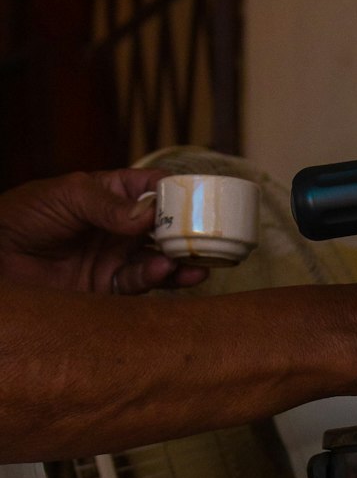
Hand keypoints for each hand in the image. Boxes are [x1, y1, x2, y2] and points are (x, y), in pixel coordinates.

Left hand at [0, 169, 208, 294]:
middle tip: (211, 238)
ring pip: (159, 258)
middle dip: (190, 233)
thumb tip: (149, 214)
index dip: (180, 192)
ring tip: (196, 264)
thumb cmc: (25, 215)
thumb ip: (109, 205)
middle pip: (166, 228)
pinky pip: (138, 284)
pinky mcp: (105, 288)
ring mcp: (114, 257)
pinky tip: (164, 271)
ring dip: (180, 261)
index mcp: (113, 195)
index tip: (201, 199)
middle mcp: (120, 227)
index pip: (156, 189)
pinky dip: (155, 279)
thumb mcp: (67, 196)